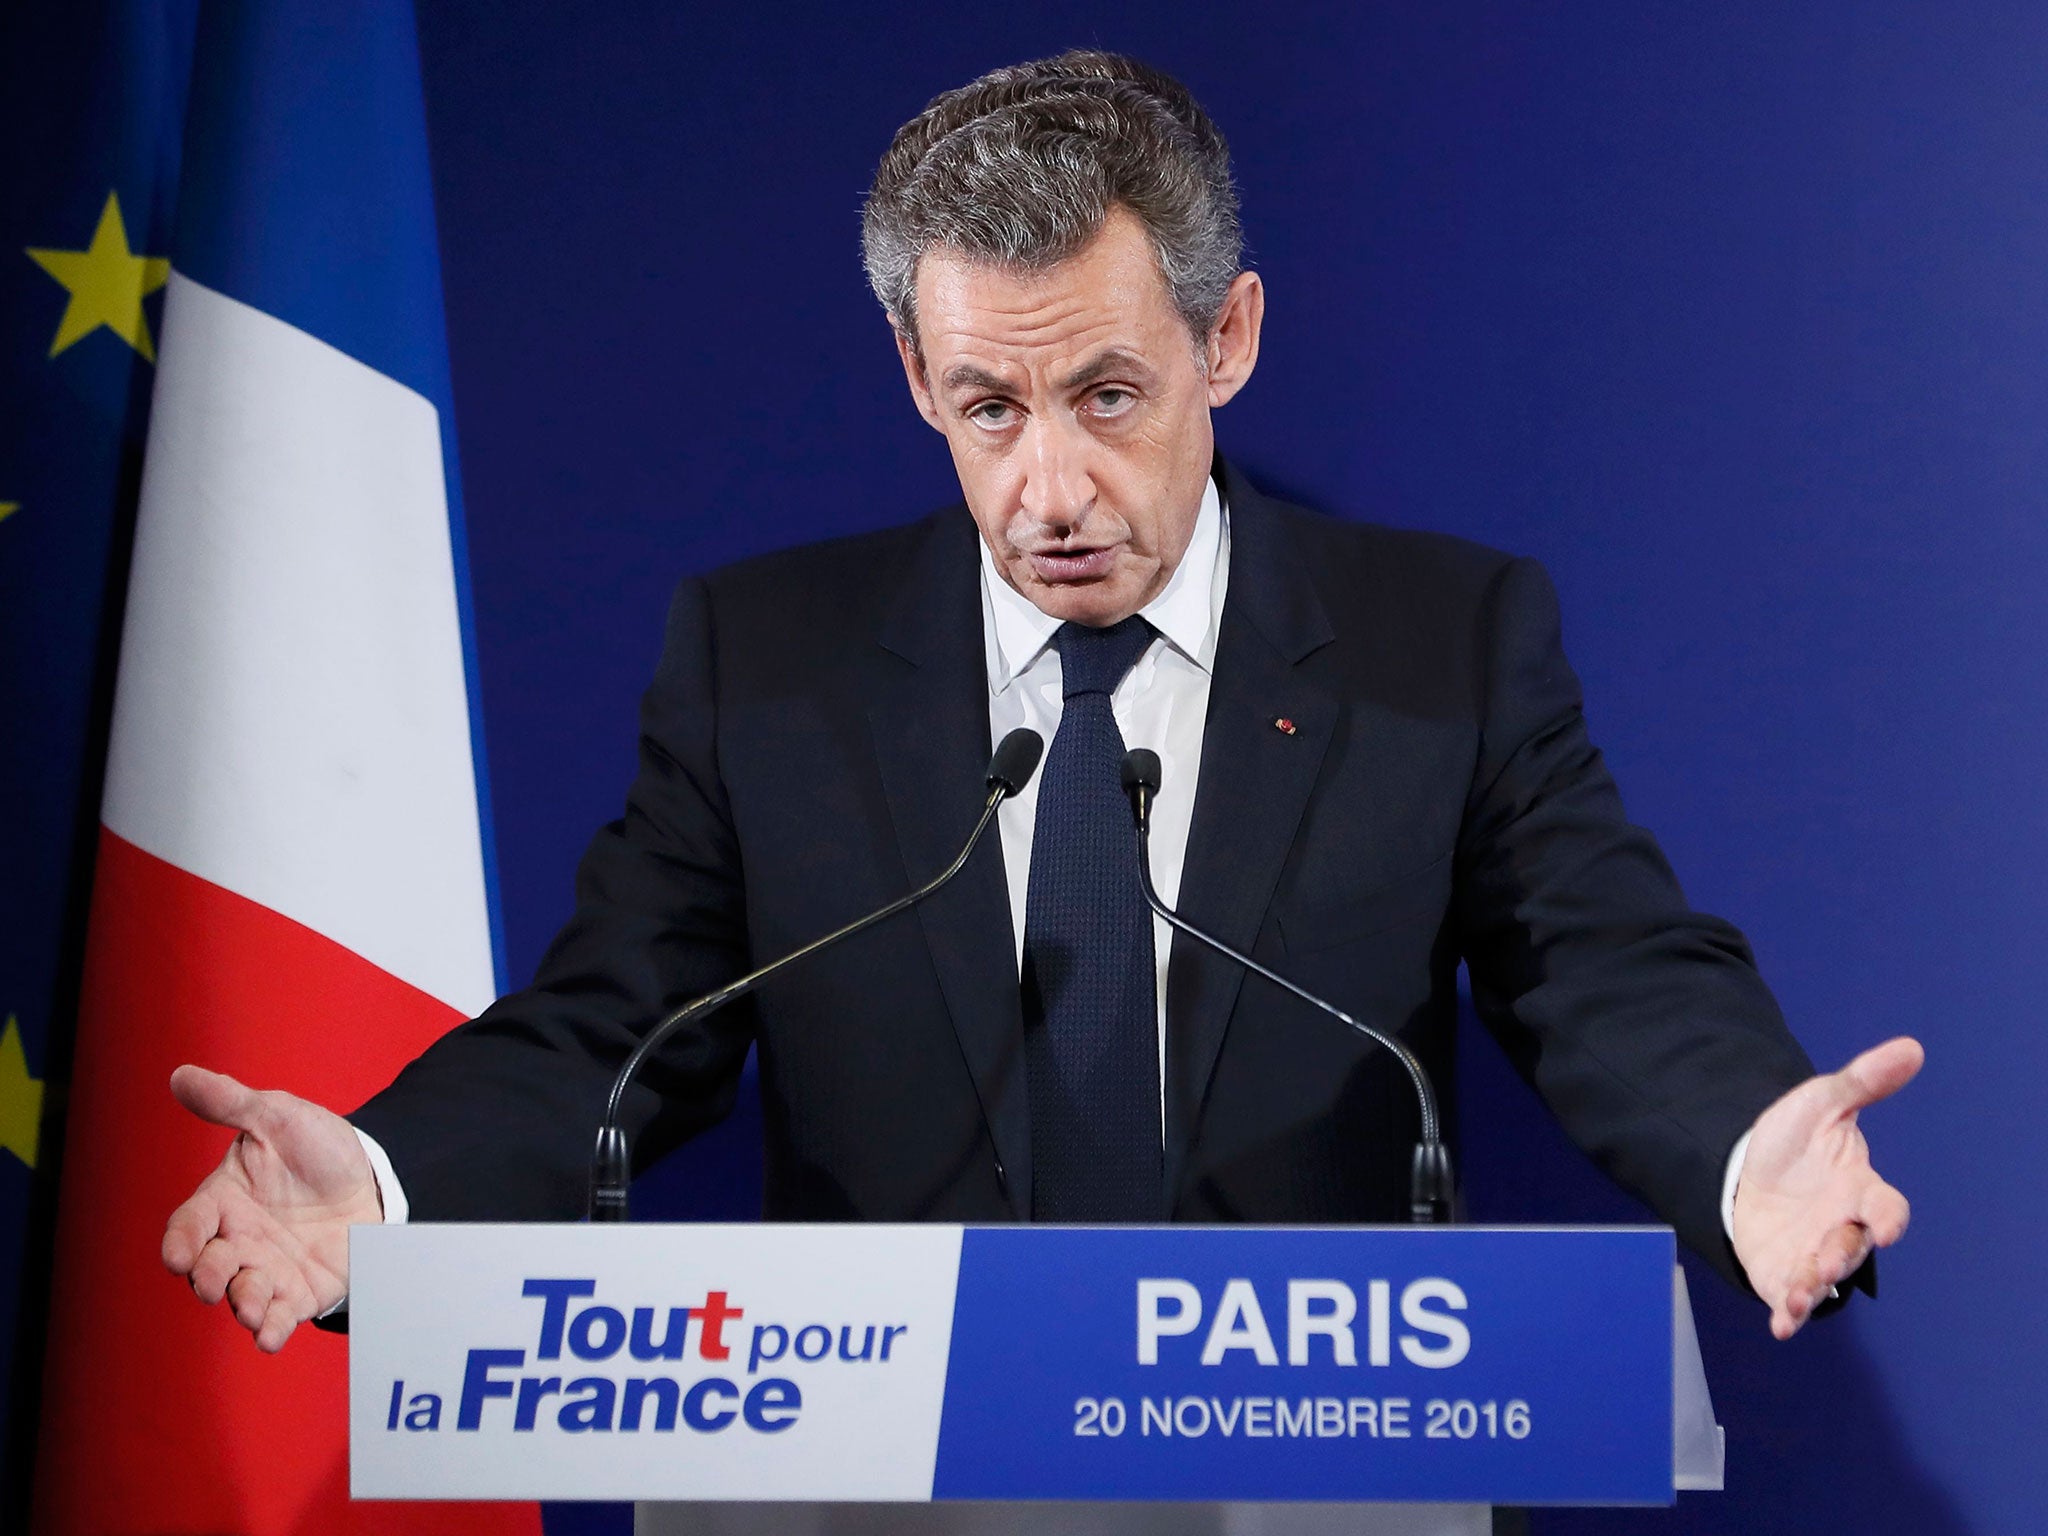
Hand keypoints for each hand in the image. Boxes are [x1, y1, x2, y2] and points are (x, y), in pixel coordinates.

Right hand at [161, 1065, 382, 1351]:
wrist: (372, 1175)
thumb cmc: (316, 1146)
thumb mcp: (277, 1116)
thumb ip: (232, 1103)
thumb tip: (182, 1074)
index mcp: (223, 1201)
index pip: (188, 1226)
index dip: (180, 1241)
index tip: (178, 1254)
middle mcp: (239, 1241)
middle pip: (209, 1268)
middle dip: (208, 1277)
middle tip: (216, 1279)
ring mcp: (269, 1269)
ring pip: (242, 1296)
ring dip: (242, 1306)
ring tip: (251, 1310)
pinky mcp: (301, 1291)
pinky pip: (280, 1315)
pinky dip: (271, 1329)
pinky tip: (270, 1336)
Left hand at [1732, 1036, 1921, 1339]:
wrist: (1745, 1166)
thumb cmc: (1795, 1139)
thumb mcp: (1821, 1102)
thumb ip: (1861, 1082)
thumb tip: (1909, 1047)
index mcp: (1858, 1190)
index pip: (1886, 1208)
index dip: (1889, 1217)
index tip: (1887, 1226)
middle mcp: (1841, 1228)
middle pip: (1853, 1249)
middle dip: (1840, 1256)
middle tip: (1825, 1260)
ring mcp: (1813, 1254)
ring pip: (1823, 1279)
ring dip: (1813, 1289)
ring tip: (1797, 1296)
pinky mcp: (1782, 1273)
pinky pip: (1790, 1299)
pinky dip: (1789, 1314)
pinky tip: (1780, 1324)